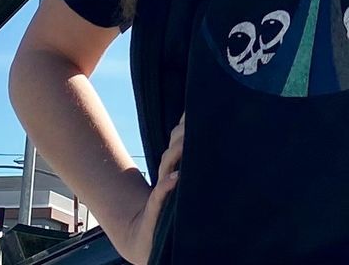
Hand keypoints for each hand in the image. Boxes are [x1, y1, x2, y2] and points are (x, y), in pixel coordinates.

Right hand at [114, 115, 182, 263]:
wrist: (143, 238)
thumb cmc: (167, 213)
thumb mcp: (180, 191)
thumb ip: (188, 172)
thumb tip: (205, 153)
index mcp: (173, 171)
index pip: (178, 145)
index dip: (185, 128)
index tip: (196, 110)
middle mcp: (166, 177)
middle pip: (172, 151)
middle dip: (181, 135)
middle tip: (194, 122)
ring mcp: (161, 191)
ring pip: (167, 166)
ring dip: (176, 153)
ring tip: (186, 142)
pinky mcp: (155, 208)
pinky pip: (160, 194)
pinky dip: (167, 185)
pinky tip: (176, 177)